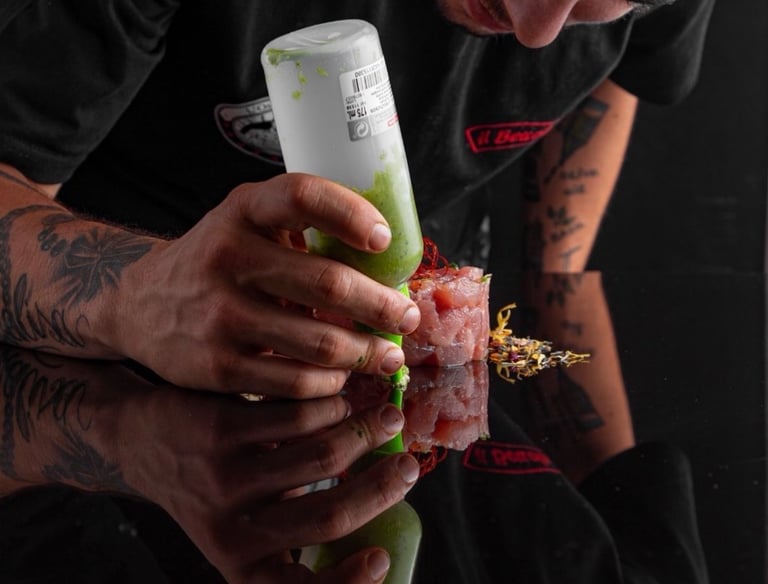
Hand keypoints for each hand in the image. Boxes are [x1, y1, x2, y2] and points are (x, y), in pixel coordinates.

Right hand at [111, 173, 420, 395]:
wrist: (141, 309)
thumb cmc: (217, 264)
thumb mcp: (245, 227)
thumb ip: (299, 233)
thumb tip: (385, 263)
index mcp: (243, 210)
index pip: (303, 195)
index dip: (352, 214)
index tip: (385, 239)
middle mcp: (229, 255)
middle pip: (329, 283)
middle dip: (383, 306)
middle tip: (407, 318)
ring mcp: (221, 313)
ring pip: (321, 342)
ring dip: (367, 353)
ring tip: (387, 355)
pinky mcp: (218, 365)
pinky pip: (296, 381)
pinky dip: (331, 383)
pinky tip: (342, 377)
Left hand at [115, 383, 419, 583]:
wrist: (142, 438)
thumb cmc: (213, 485)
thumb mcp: (245, 522)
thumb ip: (300, 519)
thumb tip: (381, 497)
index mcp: (242, 563)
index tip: (382, 559)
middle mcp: (233, 529)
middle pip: (330, 514)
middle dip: (382, 486)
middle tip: (408, 463)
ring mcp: (225, 478)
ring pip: (320, 454)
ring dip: (364, 432)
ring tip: (384, 416)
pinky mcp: (220, 431)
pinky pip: (297, 414)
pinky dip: (330, 404)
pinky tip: (340, 397)